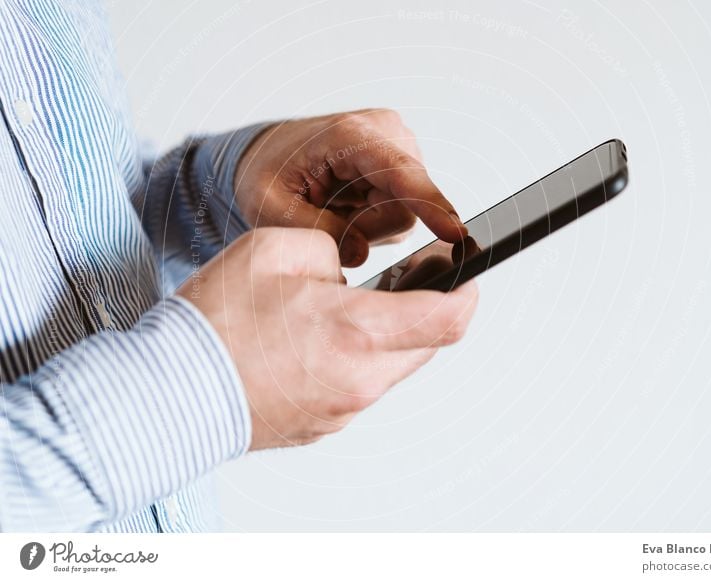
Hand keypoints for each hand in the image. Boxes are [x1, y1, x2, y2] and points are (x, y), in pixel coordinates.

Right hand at [177, 227, 477, 448]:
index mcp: (358, 332)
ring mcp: (343, 409)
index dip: (467, 293)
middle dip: (425, 311)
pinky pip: (358, 388)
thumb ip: (328, 251)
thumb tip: (345, 273)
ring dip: (384, 337)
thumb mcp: (273, 249)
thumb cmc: (213, 325)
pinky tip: (315, 343)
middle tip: (407, 282)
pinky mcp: (322, 425)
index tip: (467, 277)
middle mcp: (361, 379)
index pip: (447, 319)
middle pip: (426, 346)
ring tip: (343, 310)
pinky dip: (353, 362)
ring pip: (391, 367)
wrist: (167, 394)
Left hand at [234, 109, 466, 266]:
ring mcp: (398, 147)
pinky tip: (347, 203)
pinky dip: (371, 217)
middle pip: (405, 208)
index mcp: (351, 135)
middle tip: (325, 215)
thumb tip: (359, 254)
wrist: (268, 154)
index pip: (402, 175)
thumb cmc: (266, 172)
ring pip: (405, 214)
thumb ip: (315, 231)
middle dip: (366, 226)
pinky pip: (400, 211)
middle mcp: (386, 133)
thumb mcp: (271, 208)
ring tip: (332, 205)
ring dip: (367, 223)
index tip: (455, 232)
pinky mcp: (402, 164)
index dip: (430, 205)